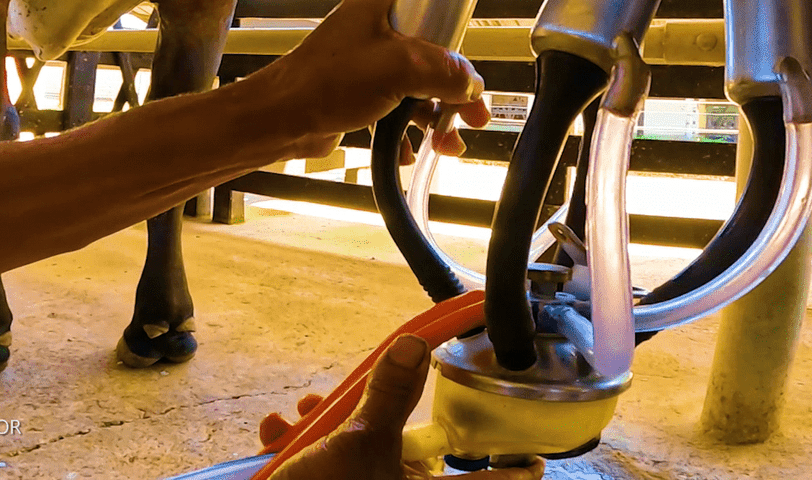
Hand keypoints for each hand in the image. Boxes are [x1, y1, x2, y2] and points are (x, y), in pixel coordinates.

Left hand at [250, 0, 490, 158]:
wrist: (279, 121)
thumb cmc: (326, 84)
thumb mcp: (397, 69)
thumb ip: (443, 71)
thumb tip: (473, 84)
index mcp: (380, 10)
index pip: (434, 20)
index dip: (457, 51)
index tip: (472, 81)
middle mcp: (372, 34)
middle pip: (430, 61)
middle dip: (452, 95)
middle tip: (473, 120)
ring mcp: (364, 66)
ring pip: (414, 90)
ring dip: (433, 120)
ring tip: (444, 147)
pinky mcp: (356, 96)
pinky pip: (393, 110)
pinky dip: (404, 132)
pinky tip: (407, 152)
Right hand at [263, 336, 542, 479]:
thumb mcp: (357, 439)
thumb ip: (388, 393)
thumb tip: (415, 345)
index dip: (511, 474)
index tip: (536, 465)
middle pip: (404, 452)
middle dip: (372, 413)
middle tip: (351, 394)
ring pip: (354, 449)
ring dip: (323, 422)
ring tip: (302, 411)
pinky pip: (319, 462)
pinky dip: (295, 443)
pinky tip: (274, 432)